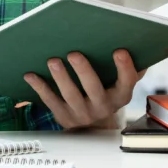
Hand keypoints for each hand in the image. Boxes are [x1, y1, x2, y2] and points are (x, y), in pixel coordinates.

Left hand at [24, 49, 145, 130]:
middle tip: (74, 54)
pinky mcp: (64, 117)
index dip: (125, 68)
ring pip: (71, 96)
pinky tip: (30, 74)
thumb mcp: (121, 82)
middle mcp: (103, 107)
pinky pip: (50, 102)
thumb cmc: (107, 92)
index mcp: (120, 95)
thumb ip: (130, 66)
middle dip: (84, 71)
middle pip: (94, 89)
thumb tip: (136, 41)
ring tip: (52, 60)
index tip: (119, 50)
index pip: (126, 82)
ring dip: (61, 78)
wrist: (94, 126)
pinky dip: (40, 88)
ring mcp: (82, 113)